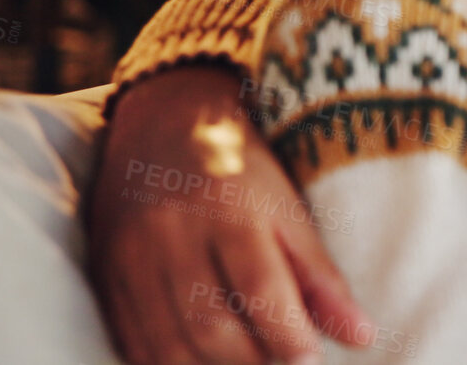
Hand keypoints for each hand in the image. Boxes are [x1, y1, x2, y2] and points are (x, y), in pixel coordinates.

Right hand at [88, 65, 368, 363]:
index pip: (258, 287)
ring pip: (167, 344)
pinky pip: (132, 342)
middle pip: (208, 324)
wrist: (163, 125)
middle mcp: (171, 234)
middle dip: (251, 362)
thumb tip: (361, 338)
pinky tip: (203, 362)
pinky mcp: (105, 277)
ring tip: (249, 364)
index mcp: (227, 207)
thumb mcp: (290, 210)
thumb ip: (322, 278)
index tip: (311, 359)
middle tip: (283, 363)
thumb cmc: (241, 170)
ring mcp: (129, 258)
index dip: (287, 335)